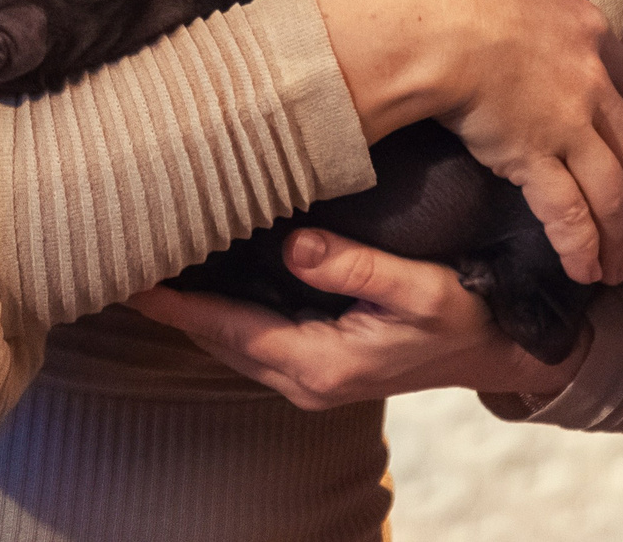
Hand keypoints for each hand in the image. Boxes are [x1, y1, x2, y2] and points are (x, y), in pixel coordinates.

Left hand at [129, 228, 588, 409]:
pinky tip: (208, 279)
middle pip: (217, 337)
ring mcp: (310, 374)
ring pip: (231, 339)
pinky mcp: (319, 362)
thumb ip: (357, 268)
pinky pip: (254, 335)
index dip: (176, 303)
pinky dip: (223, 310)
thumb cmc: (464, 317)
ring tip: (153, 261)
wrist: (498, 352)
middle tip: (124, 251)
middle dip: (171, 303)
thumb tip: (293, 246)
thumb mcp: (420, 289)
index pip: (227, 327)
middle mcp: (305, 377)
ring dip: (193, 307)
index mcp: (320, 362)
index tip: (130, 273)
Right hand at [313, 0, 622, 286]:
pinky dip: (582, 246)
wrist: (435, 13)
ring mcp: (571, 122)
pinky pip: (571, 213)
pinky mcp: (537, 156)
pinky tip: (585, 272)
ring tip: (618, 270)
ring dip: (619, 235)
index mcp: (589, 31)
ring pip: (612, 191)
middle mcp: (593, 82)